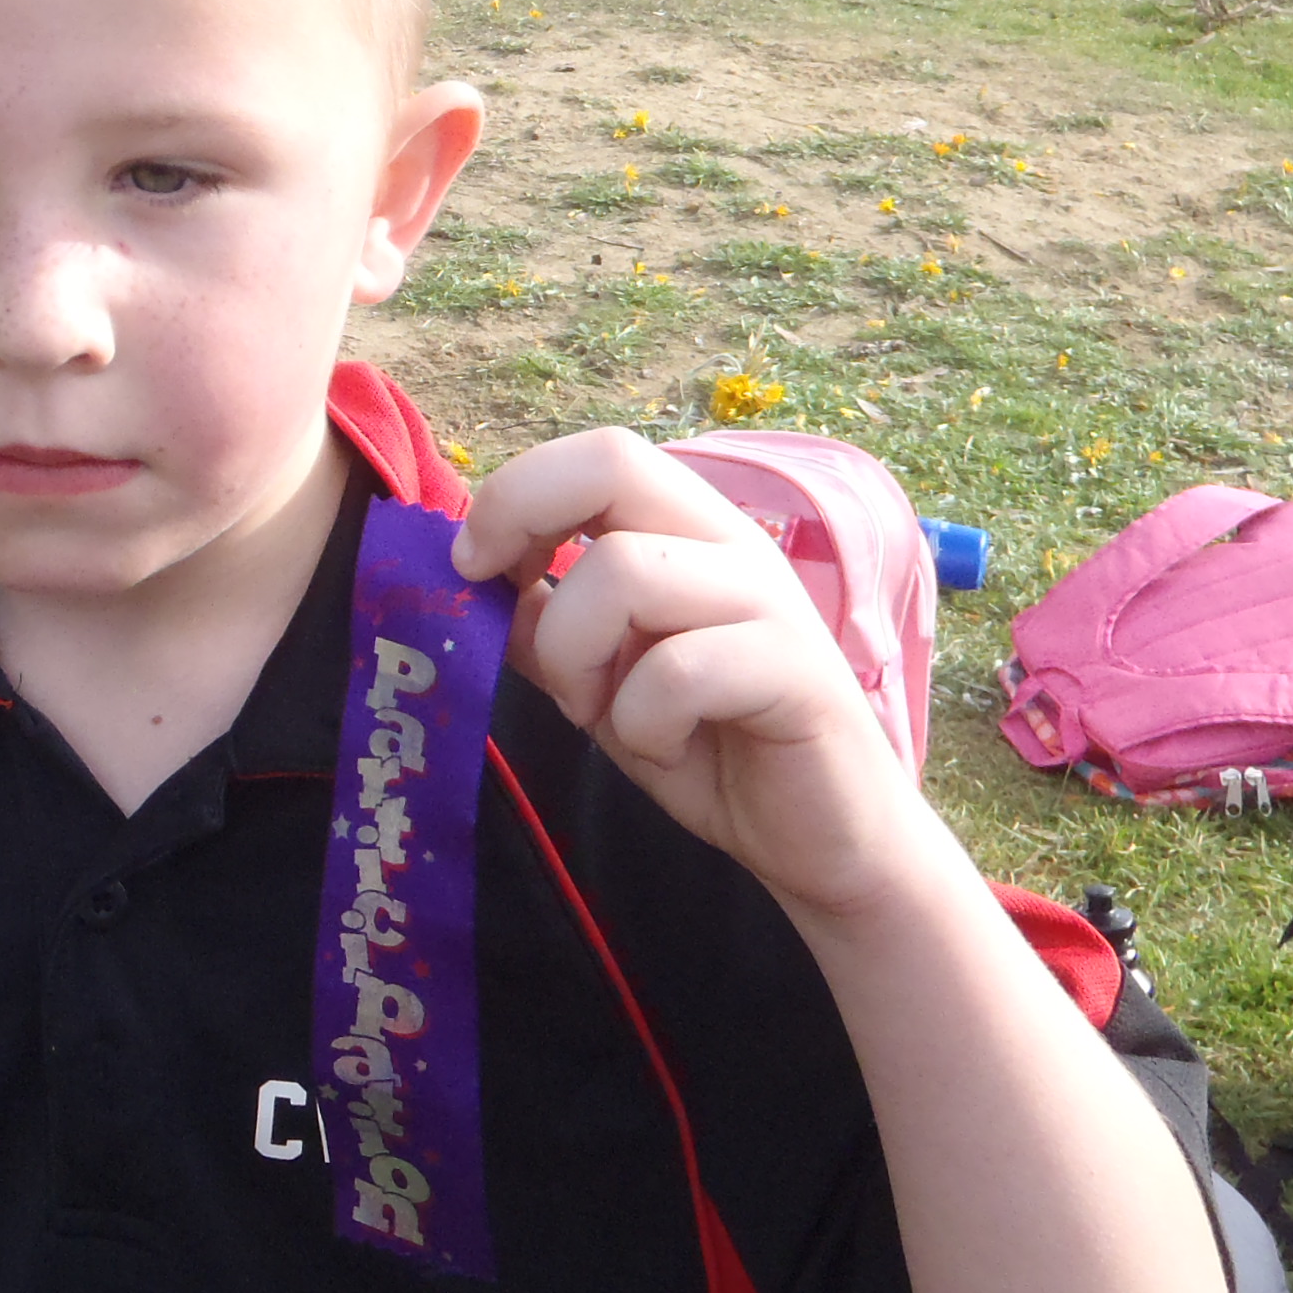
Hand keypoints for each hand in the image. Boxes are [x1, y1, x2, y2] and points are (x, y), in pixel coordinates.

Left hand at [451, 428, 921, 919]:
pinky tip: (666, 747)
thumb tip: (470, 578)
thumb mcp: (601, 681)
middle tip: (499, 597)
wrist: (822, 840)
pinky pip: (676, 671)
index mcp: (686, 531)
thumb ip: (544, 626)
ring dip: (576, 653)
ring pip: (624, 570)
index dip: (515, 493)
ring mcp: (767, 602)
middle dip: (522, 518)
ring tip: (600, 709)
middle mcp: (729, 544)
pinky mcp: (794, 671)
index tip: (469, 564)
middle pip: (615, 461)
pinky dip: (642, 721)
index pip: (598, 452)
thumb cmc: (711, 746)